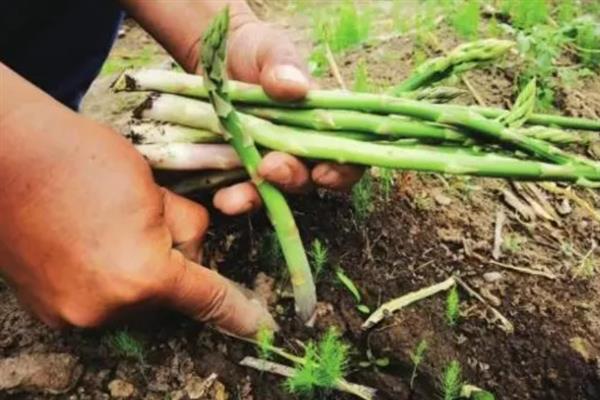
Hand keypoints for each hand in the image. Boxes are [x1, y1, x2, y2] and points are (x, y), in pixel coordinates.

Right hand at [0, 65, 275, 335]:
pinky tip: (87, 245)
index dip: (234, 310)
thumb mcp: (157, 191)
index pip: (205, 298)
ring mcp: (72, 315)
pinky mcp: (48, 312)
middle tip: (144, 223)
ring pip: (133, 304)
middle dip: (172, 269)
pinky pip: (100, 303)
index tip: (256, 323)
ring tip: (107, 230)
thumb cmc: (86, 161)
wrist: (8, 156)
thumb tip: (193, 254)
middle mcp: (107, 309)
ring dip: (136, 277)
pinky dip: (105, 282)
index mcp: (143, 276)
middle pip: (168, 300)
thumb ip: (186, 231)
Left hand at [207, 21, 363, 214]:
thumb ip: (282, 65)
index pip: (347, 157)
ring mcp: (270, 163)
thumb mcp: (271, 50)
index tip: (324, 171)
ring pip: (273, 193)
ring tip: (236, 198)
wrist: (215, 59)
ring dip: (258, 198)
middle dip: (292, 179)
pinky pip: (241, 192)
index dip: (343, 172)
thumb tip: (293, 87)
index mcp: (322, 124)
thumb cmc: (257, 52)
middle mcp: (301, 151)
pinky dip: (234, 199)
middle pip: (309, 179)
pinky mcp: (240, 170)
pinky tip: (221, 200)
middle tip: (271, 167)